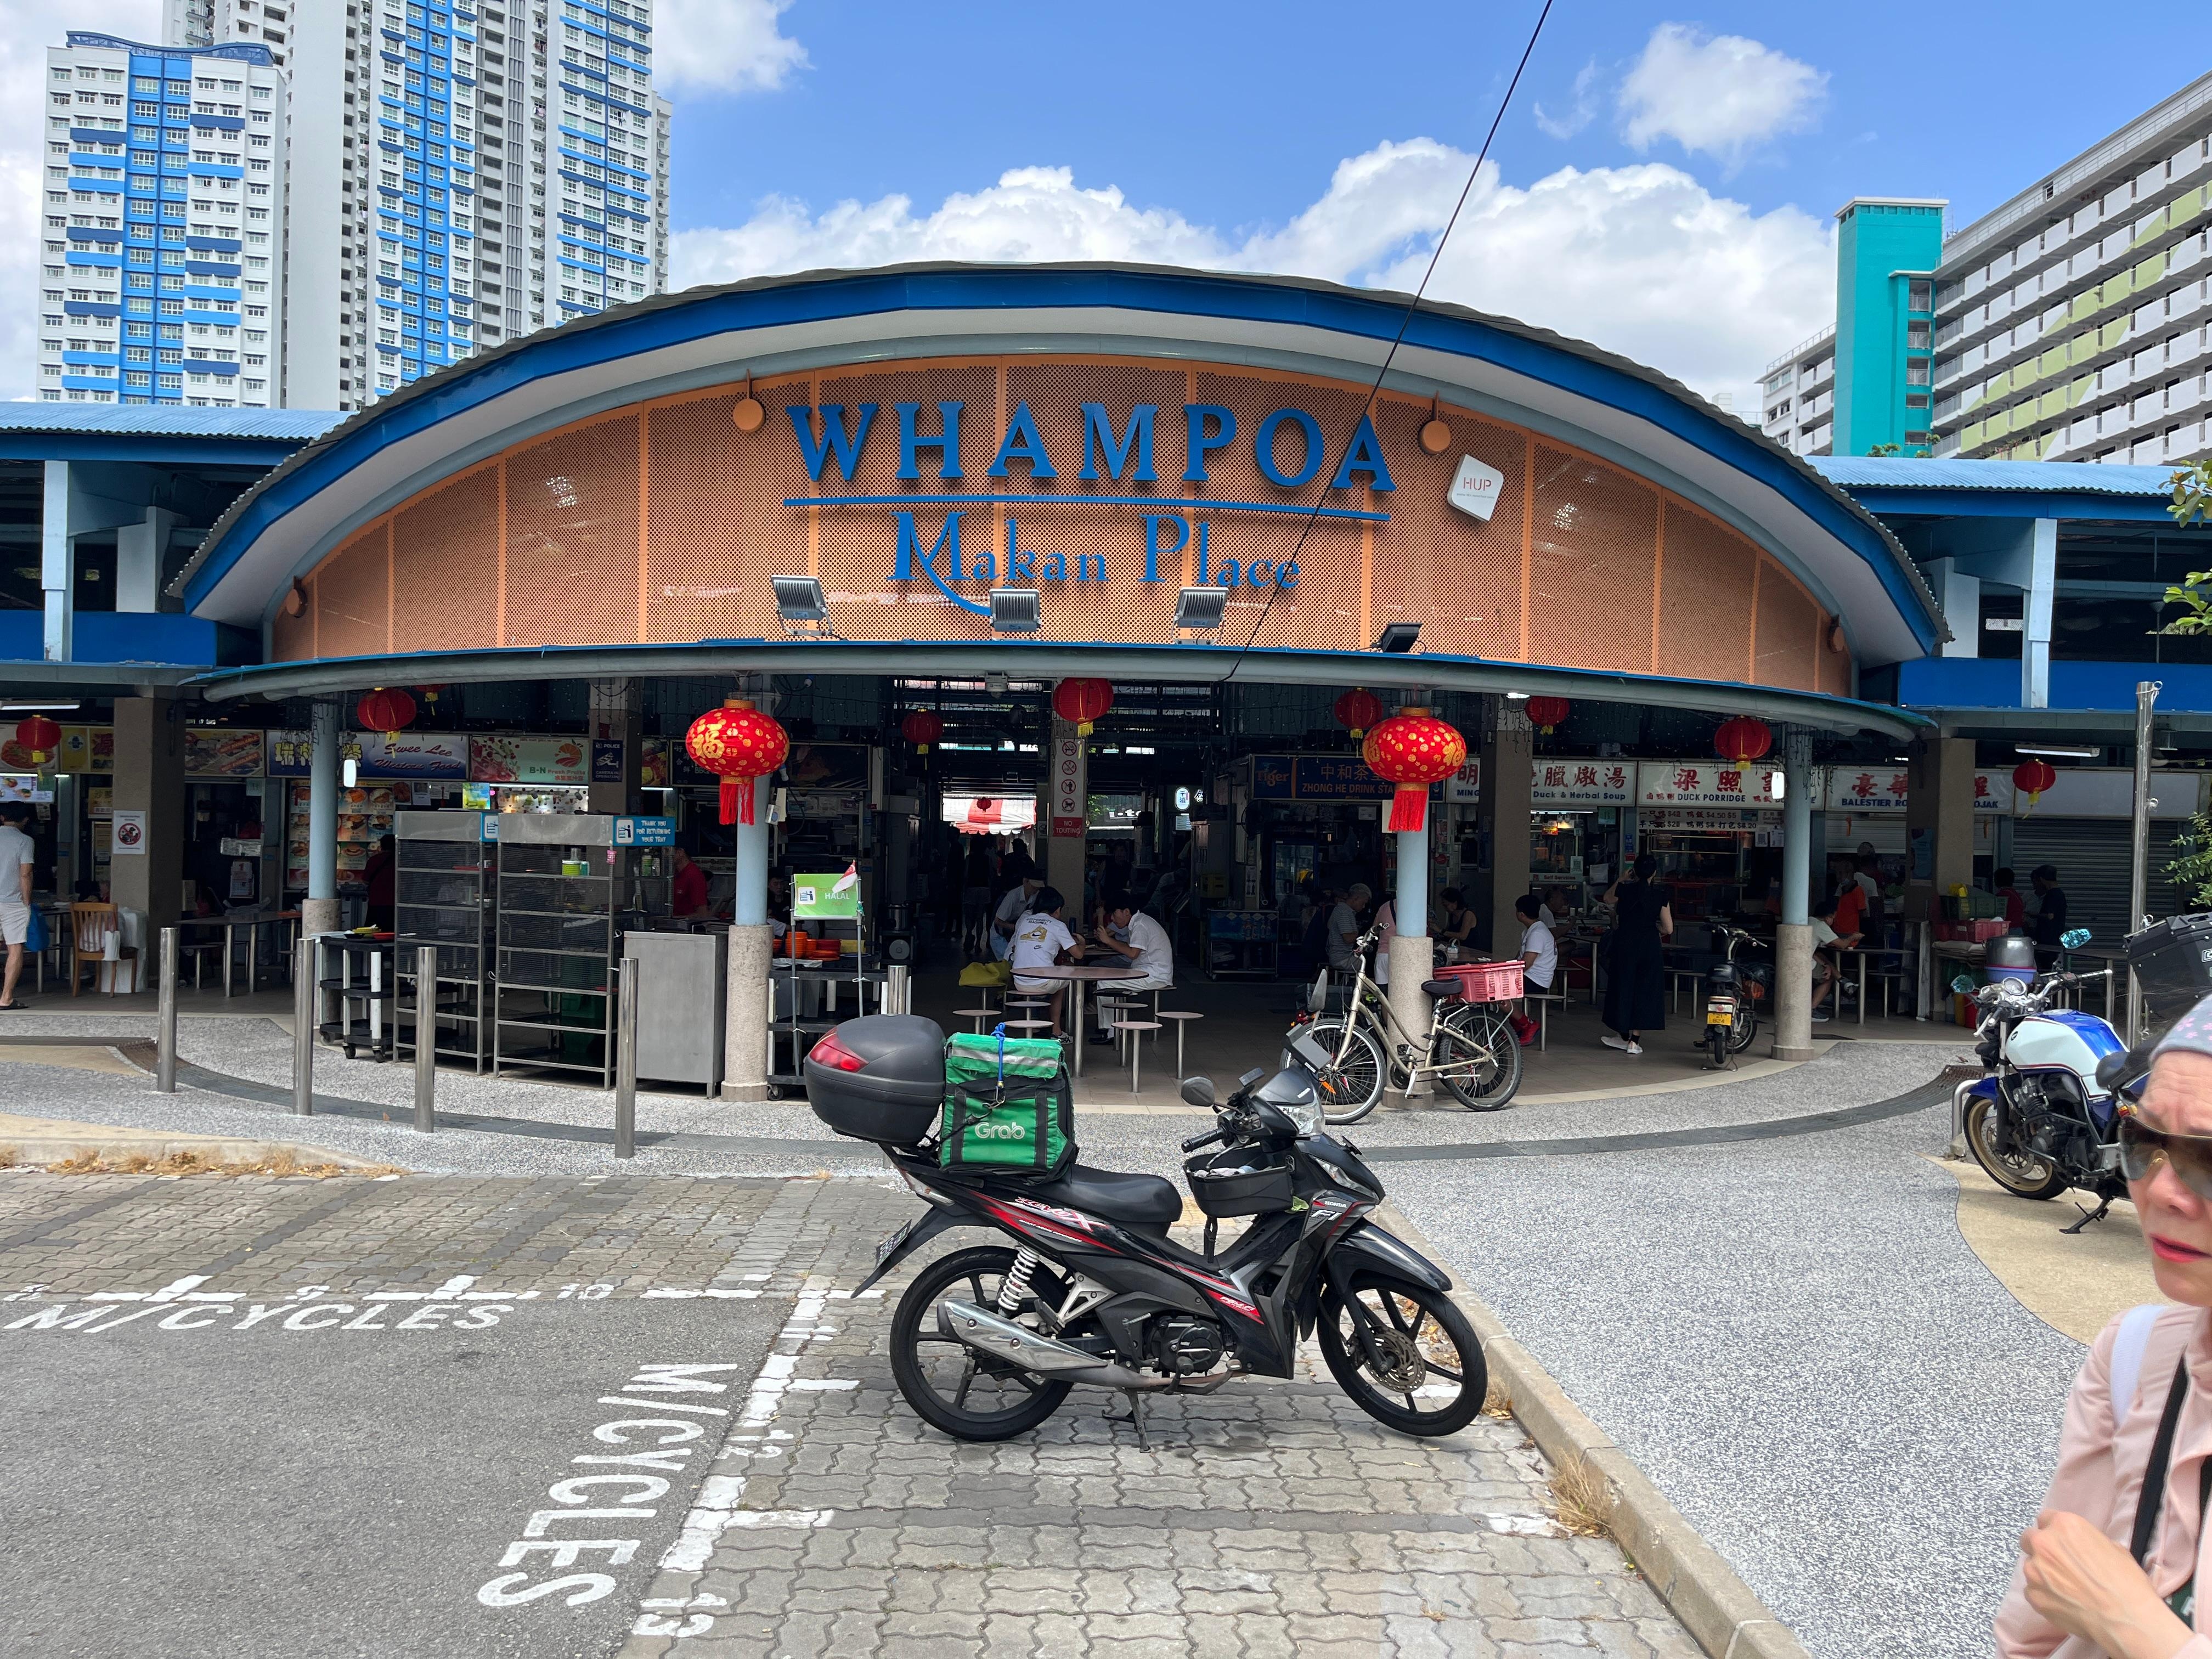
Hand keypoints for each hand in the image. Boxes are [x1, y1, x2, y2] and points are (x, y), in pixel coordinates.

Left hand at [2019, 1509, 2194, 1658]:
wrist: (2125, 1620)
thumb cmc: (2127, 1583)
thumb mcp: (2112, 1548)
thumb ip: (2086, 1541)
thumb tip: (2079, 1546)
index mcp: (2064, 1525)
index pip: (2045, 1519)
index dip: (2054, 1532)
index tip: (2061, 1543)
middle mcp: (2043, 1543)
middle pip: (2030, 1539)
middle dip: (2042, 1549)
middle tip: (2059, 1564)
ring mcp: (2034, 1570)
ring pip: (2030, 1566)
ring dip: (2042, 1573)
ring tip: (2066, 1588)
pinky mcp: (2033, 1595)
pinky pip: (2032, 1590)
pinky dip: (2044, 1594)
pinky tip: (2064, 1603)